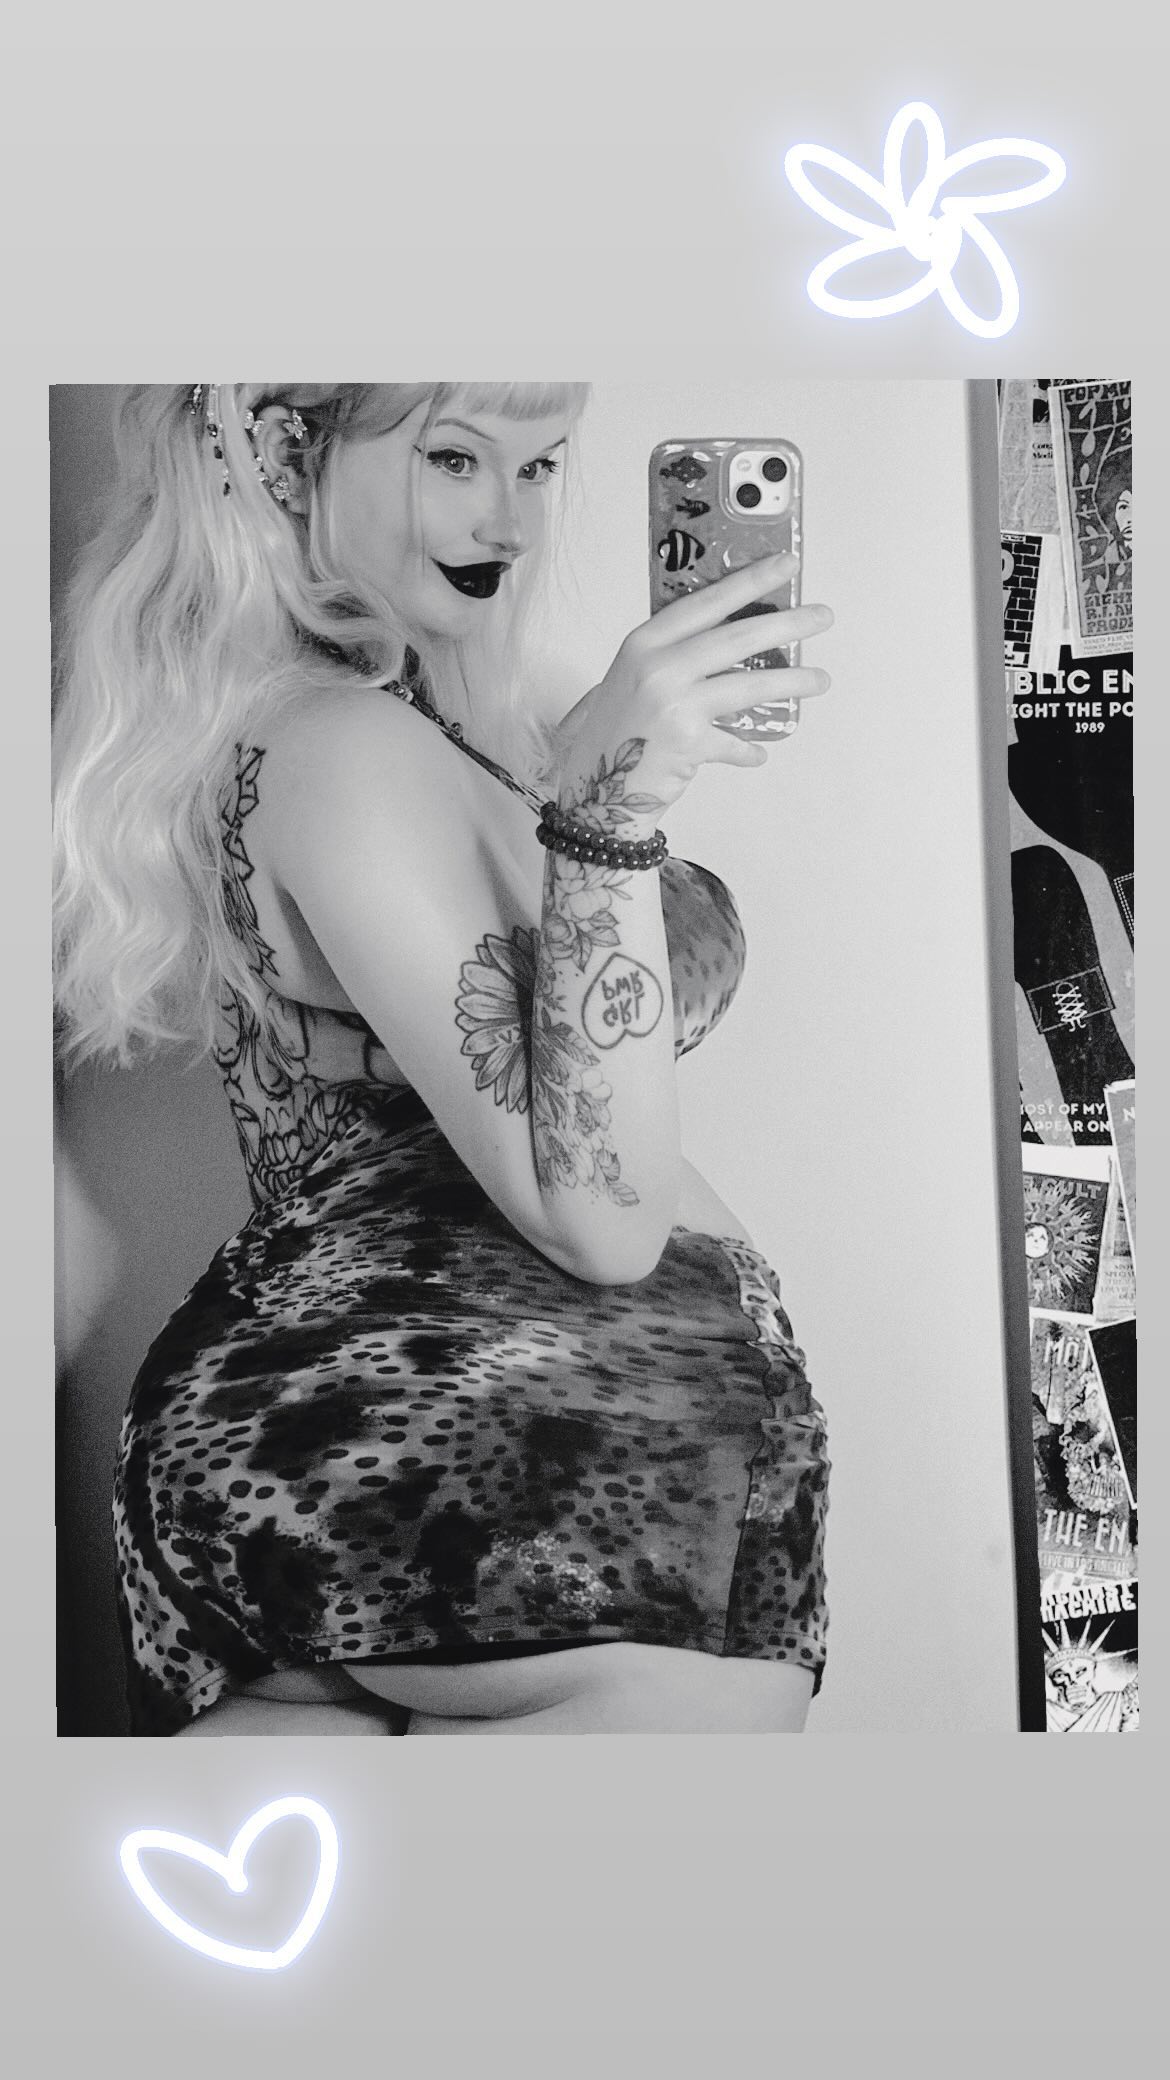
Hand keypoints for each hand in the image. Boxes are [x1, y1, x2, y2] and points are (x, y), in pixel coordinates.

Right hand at [554, 552, 832, 825]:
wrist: (593, 795)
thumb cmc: (613, 734)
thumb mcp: (631, 680)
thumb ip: (670, 658)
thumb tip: (730, 640)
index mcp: (643, 643)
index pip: (706, 601)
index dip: (749, 582)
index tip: (786, 565)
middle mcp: (658, 667)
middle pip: (737, 637)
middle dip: (788, 624)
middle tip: (823, 617)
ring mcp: (674, 705)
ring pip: (749, 686)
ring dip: (792, 682)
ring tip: (821, 680)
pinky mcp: (689, 743)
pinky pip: (735, 743)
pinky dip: (748, 751)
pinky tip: (757, 754)